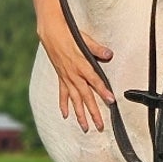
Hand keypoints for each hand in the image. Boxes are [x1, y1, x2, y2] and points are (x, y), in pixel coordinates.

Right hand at [38, 10, 114, 131]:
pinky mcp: (61, 77)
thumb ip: (98, 49)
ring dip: (80, 114)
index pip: (95, 81)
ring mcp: (66, 78)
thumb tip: (109, 54)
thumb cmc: (70, 34)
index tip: (111, 101)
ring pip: (74, 100)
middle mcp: (74, 74)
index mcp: (82, 65)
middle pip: (86, 96)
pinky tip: (66, 116)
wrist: (51, 33)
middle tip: (100, 126)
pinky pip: (63, 94)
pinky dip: (64, 105)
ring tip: (85, 127)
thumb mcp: (86, 39)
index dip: (103, 91)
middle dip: (93, 112)